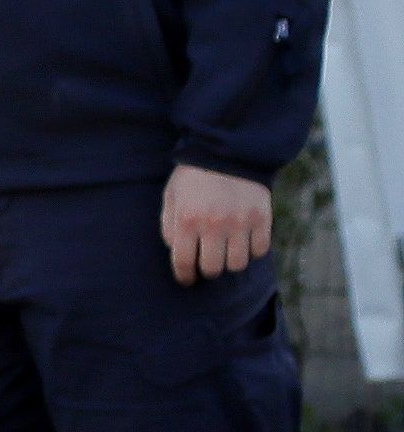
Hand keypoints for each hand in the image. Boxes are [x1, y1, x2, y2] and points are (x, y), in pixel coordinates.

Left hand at [161, 164, 274, 284]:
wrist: (227, 151)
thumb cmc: (193, 177)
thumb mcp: (171, 196)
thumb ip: (169, 225)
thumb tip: (176, 251)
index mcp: (187, 220)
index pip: (184, 262)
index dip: (184, 276)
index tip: (187, 280)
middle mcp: (214, 225)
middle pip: (212, 268)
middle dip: (207, 269)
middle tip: (206, 263)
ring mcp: (240, 223)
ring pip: (237, 264)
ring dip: (230, 262)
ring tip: (225, 251)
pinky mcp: (261, 219)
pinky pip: (259, 251)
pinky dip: (252, 251)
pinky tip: (244, 241)